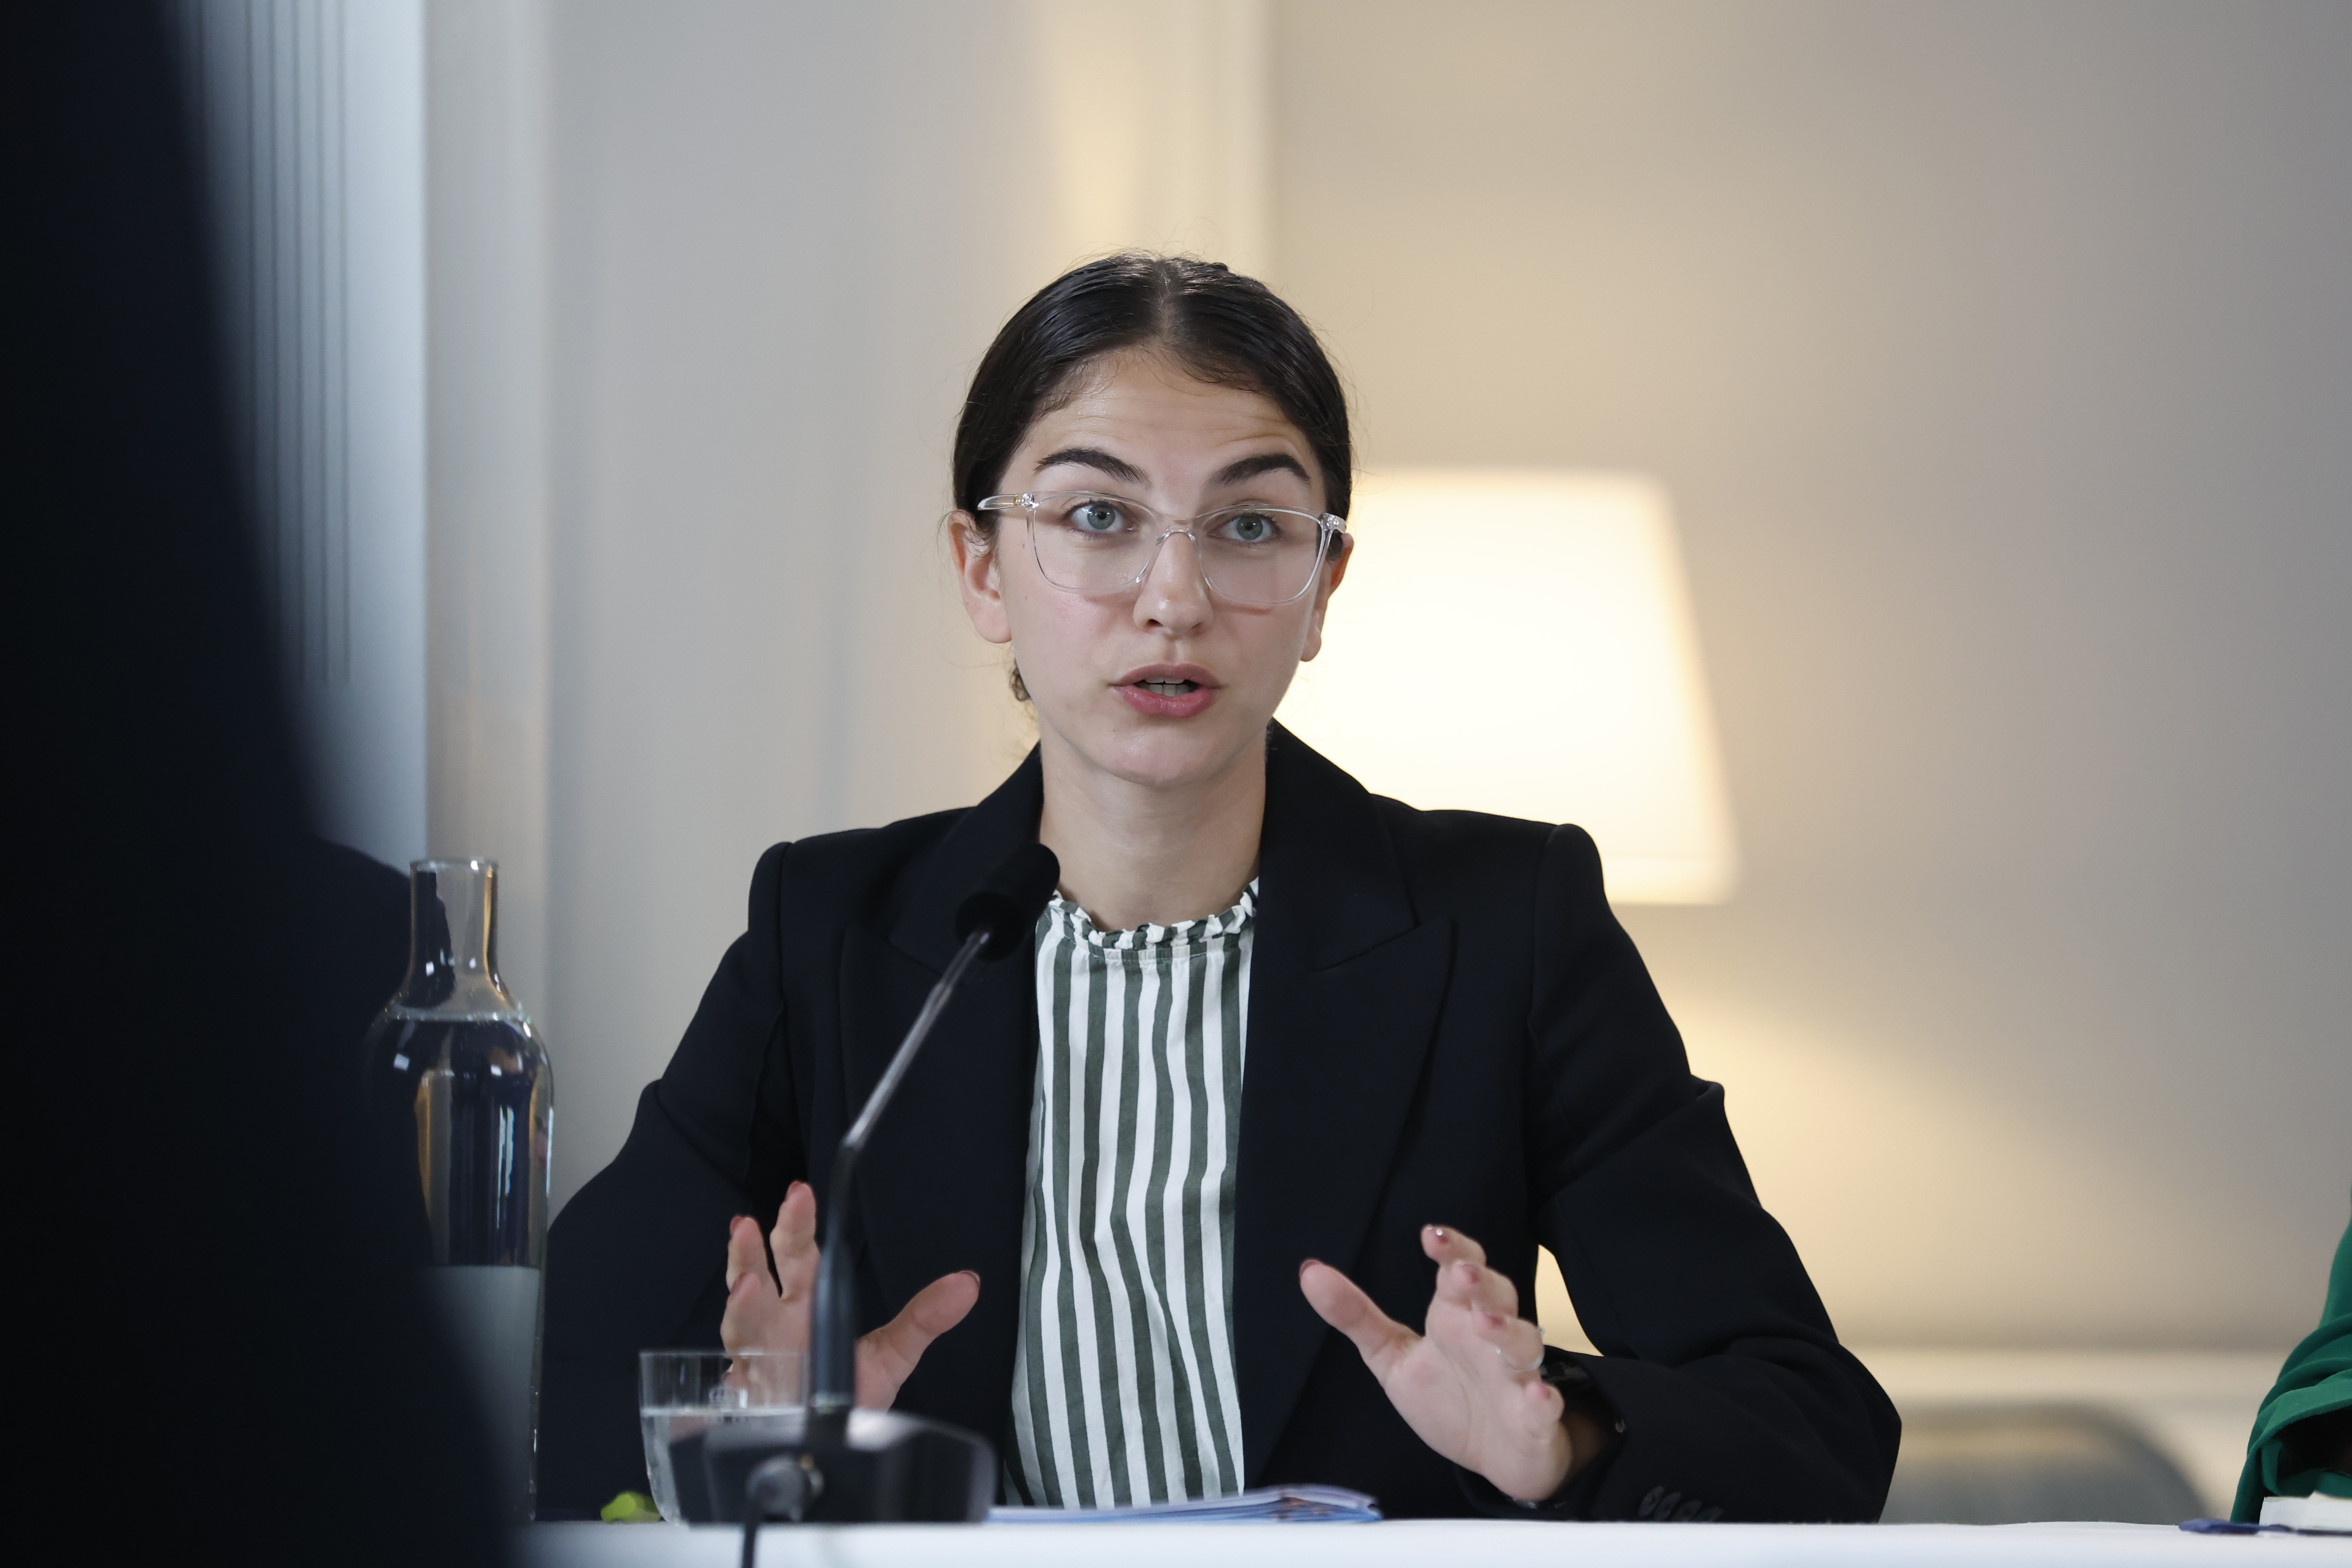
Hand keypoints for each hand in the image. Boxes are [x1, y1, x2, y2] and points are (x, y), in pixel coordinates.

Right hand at [721, 1179, 980, 1409]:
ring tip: (747, 1285)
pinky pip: (738, 1384)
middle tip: (751, 1226)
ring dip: (739, 1304)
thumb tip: (967, 1284)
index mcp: (807, 1305)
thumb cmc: (848, 1392)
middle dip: (752, 1250)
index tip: (799, 1195)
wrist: (828, 1446)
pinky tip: (739, 1369)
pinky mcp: (752, 1400)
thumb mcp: (892, 1353)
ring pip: (740, 1323)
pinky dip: (737, 1376)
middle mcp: (777, 1325)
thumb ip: (925, 1317)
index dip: (797, 1225)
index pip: (799, 1254)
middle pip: (758, 1276)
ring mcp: (758, 1360)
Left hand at [1299, 1225, 1606, 1502]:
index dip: (1452, 1250)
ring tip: (1485, 1324)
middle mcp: (1491, 1338)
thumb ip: (1355, 1316)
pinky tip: (1539, 1395)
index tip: (1431, 1235)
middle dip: (1481, 1283)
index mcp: (1456, 1317)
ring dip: (1509, 1332)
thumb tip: (1309, 1271)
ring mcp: (1517, 1376)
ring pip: (1524, 1343)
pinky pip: (1546, 1405)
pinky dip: (1545, 1399)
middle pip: (1497, 1296)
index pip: (1460, 1270)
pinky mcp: (1535, 1419)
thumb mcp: (1392, 1358)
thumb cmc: (1448, 1397)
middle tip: (1460, 1273)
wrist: (1493, 1457)